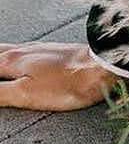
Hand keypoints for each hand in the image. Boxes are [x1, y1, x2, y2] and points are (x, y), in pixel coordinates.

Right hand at [0, 43, 114, 110]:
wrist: (104, 67)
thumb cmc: (68, 82)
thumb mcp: (25, 94)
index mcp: (11, 60)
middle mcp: (22, 50)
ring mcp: (39, 49)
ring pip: (7, 49)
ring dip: (0, 55)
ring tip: (0, 60)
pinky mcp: (54, 51)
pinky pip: (22, 50)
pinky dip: (10, 53)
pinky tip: (16, 56)